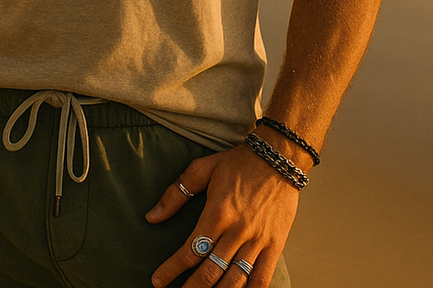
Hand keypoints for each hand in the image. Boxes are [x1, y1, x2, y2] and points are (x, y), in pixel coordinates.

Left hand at [146, 142, 300, 287]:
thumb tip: (152, 216)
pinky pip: (262, 278)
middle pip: (210, 271)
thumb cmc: (238, 163)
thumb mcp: (203, 169)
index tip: (158, 280)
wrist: (279, 157)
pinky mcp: (276, 245)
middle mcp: (237, 230)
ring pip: (235, 279)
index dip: (171, 269)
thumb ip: (176, 193)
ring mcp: (258, 240)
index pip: (190, 250)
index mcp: (217, 213)